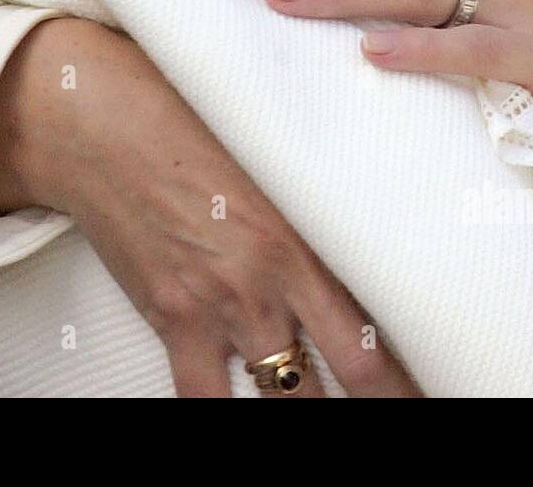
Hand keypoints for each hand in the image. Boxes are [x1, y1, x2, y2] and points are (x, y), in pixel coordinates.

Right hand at [0, 16, 421, 396]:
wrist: (97, 123)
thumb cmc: (184, 118)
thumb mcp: (266, 150)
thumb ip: (311, 195)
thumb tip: (356, 215)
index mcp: (305, 231)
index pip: (378, 320)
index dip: (412, 367)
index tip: (435, 378)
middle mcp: (270, 278)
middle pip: (350, 372)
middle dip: (382, 399)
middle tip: (409, 405)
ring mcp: (219, 305)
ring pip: (284, 398)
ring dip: (306, 409)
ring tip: (323, 410)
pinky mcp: (172, 318)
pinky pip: (203, 399)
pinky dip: (224, 413)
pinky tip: (240, 411)